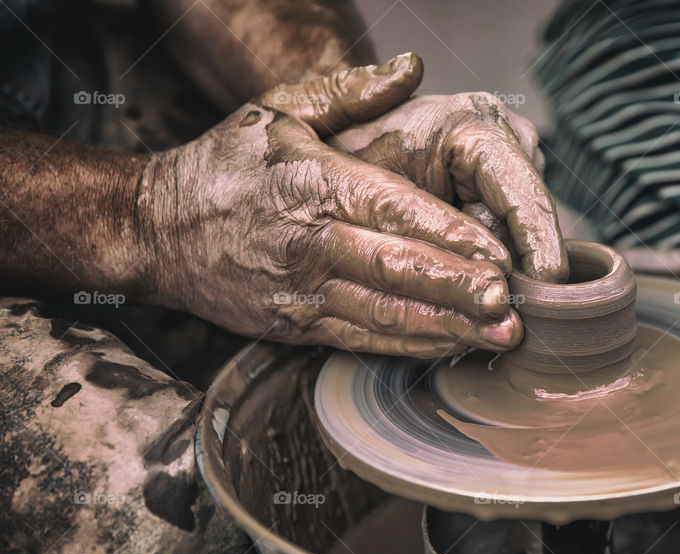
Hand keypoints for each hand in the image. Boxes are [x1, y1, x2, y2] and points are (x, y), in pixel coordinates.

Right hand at [136, 54, 521, 357]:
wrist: (155, 230)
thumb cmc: (224, 167)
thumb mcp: (277, 109)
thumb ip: (348, 91)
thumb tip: (412, 68)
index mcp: (313, 182)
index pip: (392, 210)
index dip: (448, 235)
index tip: (497, 252)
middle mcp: (310, 241)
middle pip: (397, 269)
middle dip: (459, 289)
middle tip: (511, 304)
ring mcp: (302, 291)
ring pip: (386, 313)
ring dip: (447, 328)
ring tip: (498, 335)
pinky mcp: (296, 326)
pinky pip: (362, 339)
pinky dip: (410, 345)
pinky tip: (451, 346)